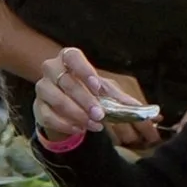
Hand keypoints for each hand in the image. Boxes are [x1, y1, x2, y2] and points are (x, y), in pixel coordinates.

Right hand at [31, 50, 162, 150]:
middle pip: (65, 81)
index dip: (84, 70)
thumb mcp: (105, 92)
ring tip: (94, 124)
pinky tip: (80, 129)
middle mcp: (52, 70)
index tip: (97, 86)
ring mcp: (42, 88)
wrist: (65, 105)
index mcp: (68, 58)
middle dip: (84, 99)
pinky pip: (48, 116)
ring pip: (55, 99)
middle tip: (100, 114)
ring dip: (76, 113)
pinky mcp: (38, 107)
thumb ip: (122, 100)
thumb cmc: (87, 91)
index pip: (72, 57)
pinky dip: (65, 124)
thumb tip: (148, 113)